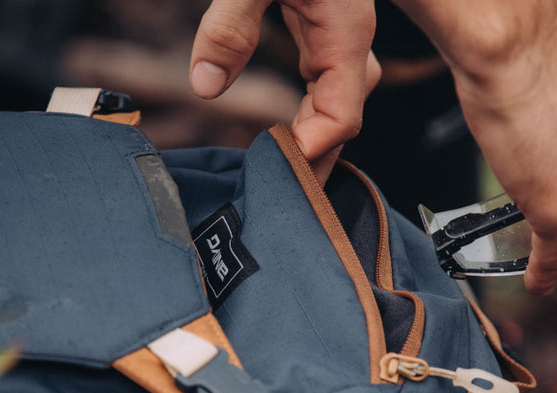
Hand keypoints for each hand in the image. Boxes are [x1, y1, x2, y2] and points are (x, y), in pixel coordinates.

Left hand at [190, 0, 380, 181]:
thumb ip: (229, 27)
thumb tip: (206, 88)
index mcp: (345, 35)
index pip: (341, 117)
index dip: (311, 152)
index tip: (274, 171)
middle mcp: (350, 44)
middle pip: (341, 123)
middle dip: (312, 164)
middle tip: (277, 202)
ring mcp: (341, 41)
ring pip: (336, 108)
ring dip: (312, 145)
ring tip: (281, 181)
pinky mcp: (327, 35)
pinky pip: (325, 89)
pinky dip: (308, 120)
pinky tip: (286, 140)